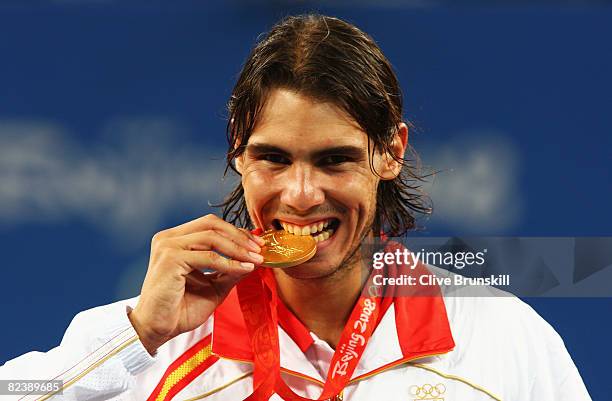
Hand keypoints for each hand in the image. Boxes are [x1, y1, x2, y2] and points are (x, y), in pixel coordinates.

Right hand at [128, 214, 264, 353]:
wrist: (157, 330)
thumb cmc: (180, 310)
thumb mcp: (214, 287)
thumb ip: (231, 270)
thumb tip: (254, 259)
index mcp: (176, 239)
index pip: (211, 225)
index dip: (236, 232)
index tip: (257, 244)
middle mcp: (169, 238)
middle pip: (212, 224)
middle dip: (239, 236)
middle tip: (259, 249)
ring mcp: (168, 246)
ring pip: (212, 237)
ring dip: (238, 248)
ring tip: (255, 260)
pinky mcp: (170, 259)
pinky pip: (208, 257)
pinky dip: (229, 263)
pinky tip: (243, 269)